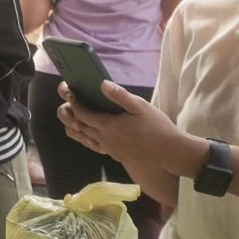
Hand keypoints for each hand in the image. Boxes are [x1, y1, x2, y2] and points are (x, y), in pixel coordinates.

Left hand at [57, 80, 203, 174]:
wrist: (168, 151)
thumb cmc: (156, 126)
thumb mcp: (140, 106)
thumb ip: (119, 95)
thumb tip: (102, 83)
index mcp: (108, 126)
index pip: (81, 113)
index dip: (73, 102)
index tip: (70, 92)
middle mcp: (104, 139)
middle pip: (78, 125)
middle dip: (71, 112)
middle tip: (70, 101)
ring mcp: (108, 148)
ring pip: (83, 138)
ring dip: (76, 126)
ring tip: (75, 114)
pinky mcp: (114, 154)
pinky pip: (93, 145)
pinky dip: (86, 137)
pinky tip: (91, 129)